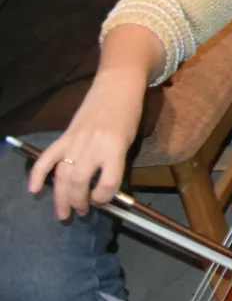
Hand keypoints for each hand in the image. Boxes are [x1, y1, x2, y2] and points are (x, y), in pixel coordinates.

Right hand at [29, 78, 145, 220]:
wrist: (117, 87)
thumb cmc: (129, 114)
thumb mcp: (129, 140)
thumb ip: (116, 162)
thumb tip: (102, 188)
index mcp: (115, 147)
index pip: (108, 181)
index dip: (104, 196)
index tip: (103, 201)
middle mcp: (94, 145)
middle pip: (79, 181)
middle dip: (78, 202)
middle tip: (81, 212)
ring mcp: (76, 140)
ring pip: (62, 175)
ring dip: (61, 197)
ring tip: (63, 213)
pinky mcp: (65, 136)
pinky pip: (47, 157)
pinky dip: (38, 174)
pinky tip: (34, 189)